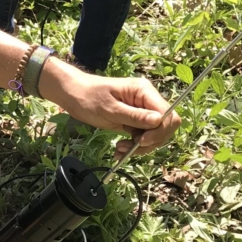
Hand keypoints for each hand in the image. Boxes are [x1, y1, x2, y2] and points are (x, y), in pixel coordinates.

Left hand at [49, 65, 180, 156]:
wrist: (74, 95)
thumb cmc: (88, 97)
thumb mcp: (110, 109)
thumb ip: (134, 116)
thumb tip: (158, 121)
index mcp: (144, 91)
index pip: (168, 114)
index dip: (159, 131)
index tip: (142, 141)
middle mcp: (147, 100)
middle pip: (165, 126)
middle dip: (151, 141)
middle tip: (130, 148)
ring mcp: (142, 111)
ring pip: (155, 135)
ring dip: (141, 147)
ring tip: (120, 149)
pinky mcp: (135, 121)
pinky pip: (143, 137)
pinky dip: (135, 147)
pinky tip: (120, 150)